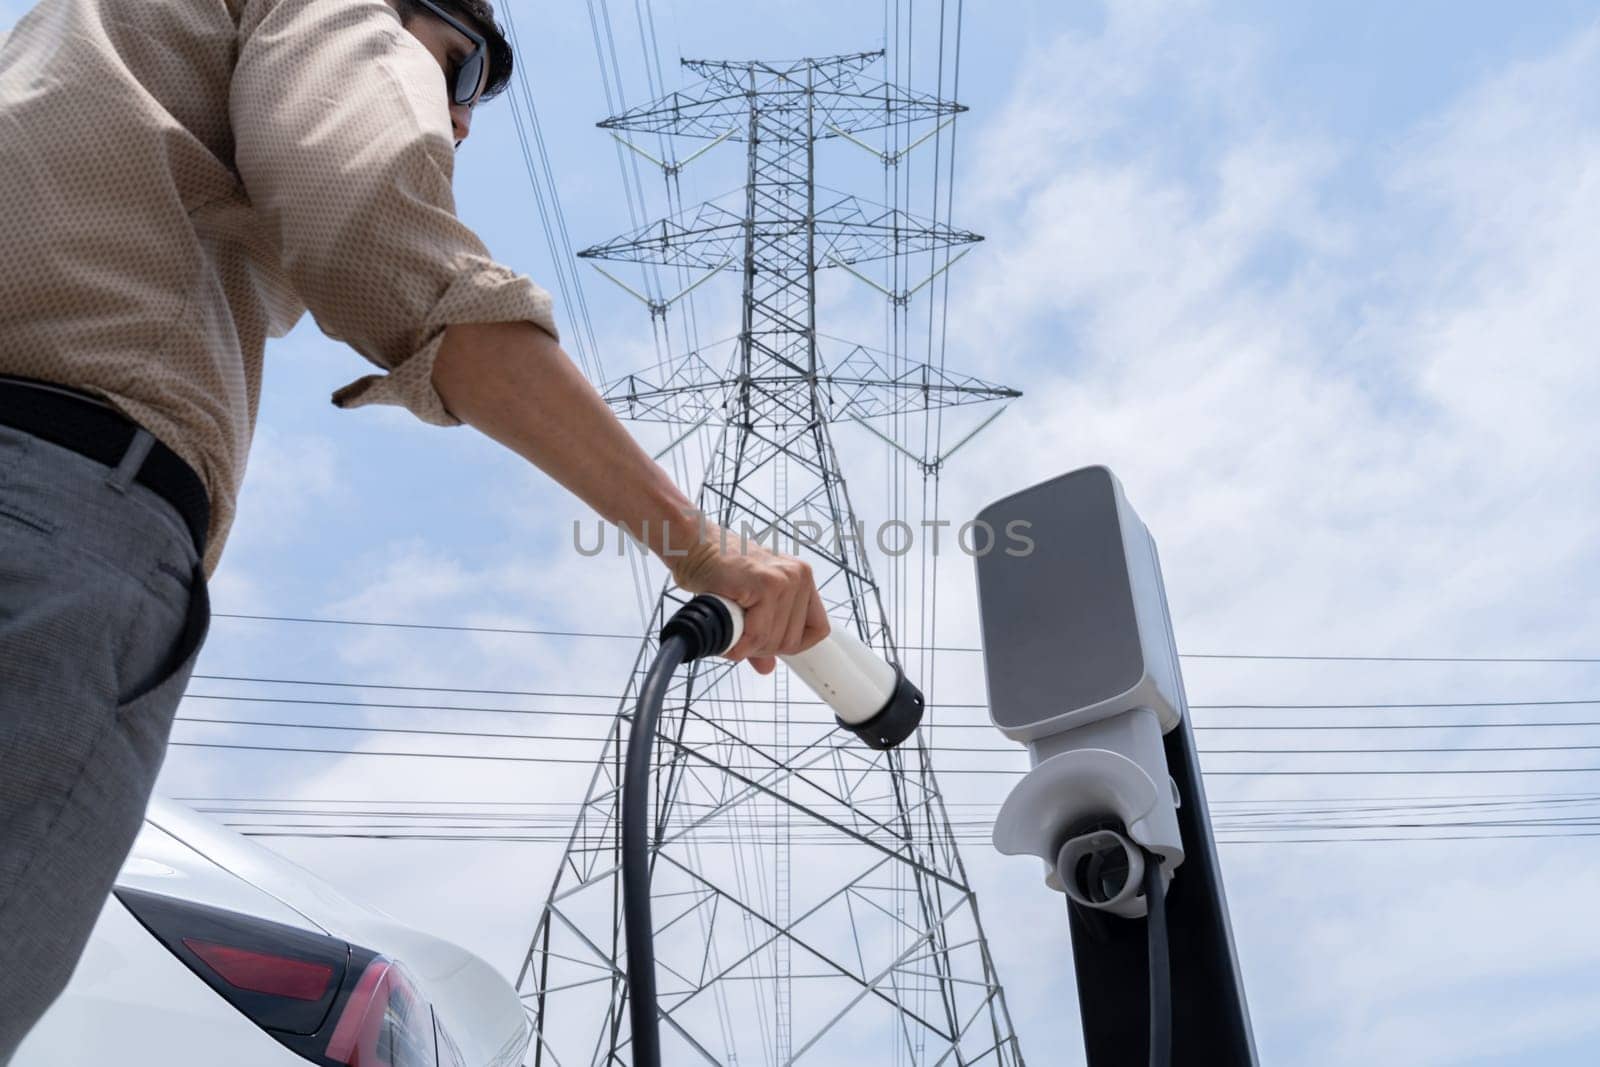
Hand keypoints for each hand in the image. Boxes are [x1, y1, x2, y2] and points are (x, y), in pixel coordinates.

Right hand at [669, 521, 829, 673]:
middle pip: (793, 640)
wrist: (694, 546)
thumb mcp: (749, 603)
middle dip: (762, 648)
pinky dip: (739, 642)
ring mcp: (785, 579)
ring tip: (731, 629)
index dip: (791, 644)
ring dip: (748, 646)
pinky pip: (758, 633)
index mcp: (802, 579)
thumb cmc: (719, 571)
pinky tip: (727, 632)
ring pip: (775, 640)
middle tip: (740, 637)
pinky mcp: (766, 584)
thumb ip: (763, 634)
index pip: (817, 629)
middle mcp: (800, 577)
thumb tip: (768, 668)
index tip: (767, 644)